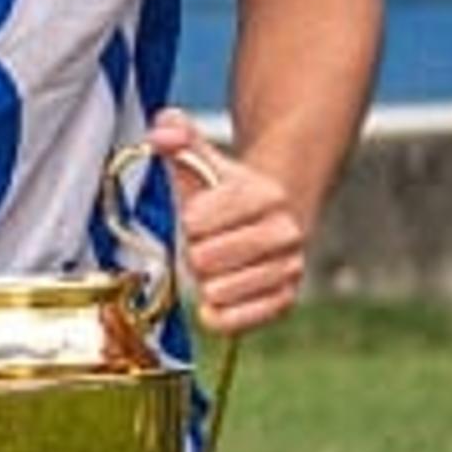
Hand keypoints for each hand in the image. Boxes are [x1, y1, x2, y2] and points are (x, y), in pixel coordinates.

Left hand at [150, 107, 309, 333]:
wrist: (277, 218)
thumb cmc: (228, 193)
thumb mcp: (203, 159)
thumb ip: (178, 136)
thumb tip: (162, 130)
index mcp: (265, 194)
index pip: (198, 220)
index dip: (189, 221)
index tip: (199, 217)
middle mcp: (285, 232)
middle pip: (204, 258)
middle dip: (195, 253)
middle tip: (207, 244)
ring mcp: (289, 269)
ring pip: (217, 290)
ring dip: (206, 282)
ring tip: (218, 266)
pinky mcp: (286, 301)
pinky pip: (236, 321)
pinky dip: (218, 313)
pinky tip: (219, 296)